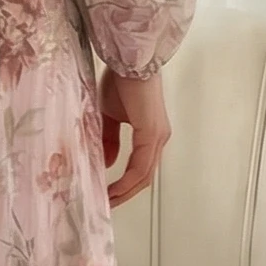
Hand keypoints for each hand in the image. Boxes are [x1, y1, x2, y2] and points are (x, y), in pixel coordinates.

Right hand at [96, 65, 170, 203]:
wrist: (128, 61)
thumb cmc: (121, 81)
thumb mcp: (108, 116)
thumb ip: (109, 140)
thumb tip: (108, 163)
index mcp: (150, 133)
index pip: (139, 168)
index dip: (124, 184)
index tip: (106, 194)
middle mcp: (158, 138)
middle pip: (144, 177)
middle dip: (124, 194)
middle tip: (107, 205)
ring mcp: (157, 137)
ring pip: (144, 175)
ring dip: (125, 192)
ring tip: (108, 202)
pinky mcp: (152, 134)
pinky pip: (140, 166)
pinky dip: (127, 181)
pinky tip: (114, 188)